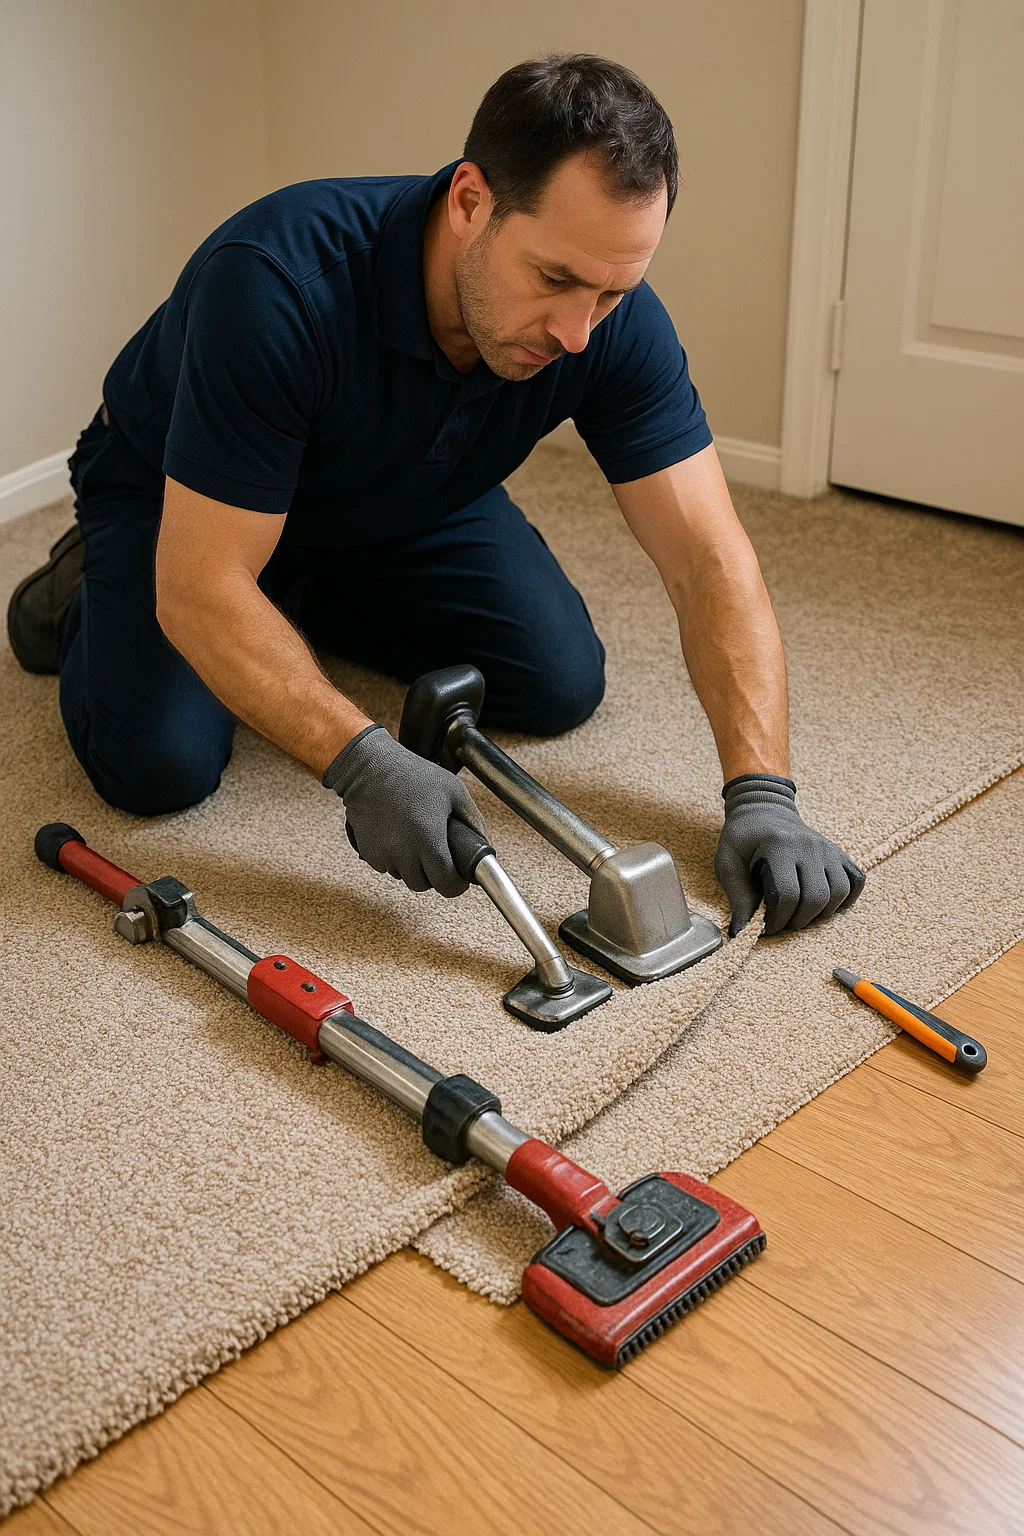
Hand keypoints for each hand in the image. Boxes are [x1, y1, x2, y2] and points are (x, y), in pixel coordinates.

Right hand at [323, 725, 486, 896]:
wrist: (370, 768)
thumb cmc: (413, 775)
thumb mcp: (454, 790)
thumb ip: (473, 820)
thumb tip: (483, 844)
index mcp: (429, 839)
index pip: (446, 885)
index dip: (456, 883)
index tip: (457, 875)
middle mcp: (404, 851)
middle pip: (424, 885)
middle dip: (433, 874)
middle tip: (436, 854)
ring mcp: (383, 853)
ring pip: (404, 877)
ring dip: (412, 867)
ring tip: (415, 841)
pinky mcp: (368, 852)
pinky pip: (386, 867)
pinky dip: (394, 859)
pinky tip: (397, 838)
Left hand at [714, 773, 864, 936]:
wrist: (764, 809)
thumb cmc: (743, 838)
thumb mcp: (728, 862)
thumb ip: (737, 896)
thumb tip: (741, 932)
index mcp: (779, 845)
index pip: (787, 895)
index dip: (775, 919)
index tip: (764, 925)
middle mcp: (809, 846)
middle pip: (816, 897)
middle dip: (798, 920)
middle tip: (782, 922)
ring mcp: (827, 849)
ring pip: (839, 892)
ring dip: (821, 912)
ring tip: (800, 913)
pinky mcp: (838, 853)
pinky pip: (856, 881)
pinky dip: (846, 898)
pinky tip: (826, 904)